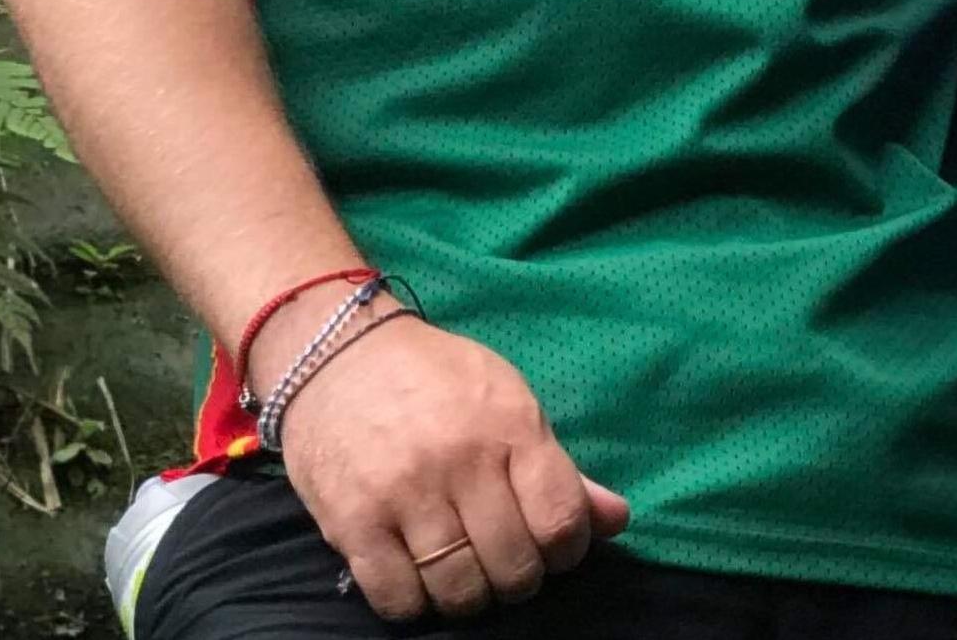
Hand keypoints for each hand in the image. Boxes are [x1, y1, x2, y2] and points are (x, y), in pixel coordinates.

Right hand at [264, 307, 628, 620]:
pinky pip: (398, 599)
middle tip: (504, 563)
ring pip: (458, 590)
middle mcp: (460, 461)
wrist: (339, 353)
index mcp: (509, 425)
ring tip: (464, 573)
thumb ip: (560, 468)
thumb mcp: (509, 401)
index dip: (567, 550)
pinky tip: (419, 578)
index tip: (552, 548)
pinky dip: (415, 603)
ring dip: (469, 595)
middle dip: (517, 578)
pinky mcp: (353, 522)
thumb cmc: (435, 379)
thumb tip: (617, 520)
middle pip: (512, 565)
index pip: (560, 520)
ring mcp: (404, 494)